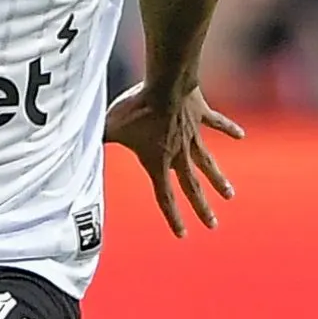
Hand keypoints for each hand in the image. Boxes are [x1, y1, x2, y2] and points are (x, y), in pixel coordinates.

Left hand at [104, 85, 244, 236]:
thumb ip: (99, 140)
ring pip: (208, 163)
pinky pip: (218, 124)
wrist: (166, 84)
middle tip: (213, 226)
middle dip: (202, 208)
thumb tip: (76, 147)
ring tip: (229, 195)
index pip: (164, 197)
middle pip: (191, 187)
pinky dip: (230, 130)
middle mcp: (179, 154)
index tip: (183, 234)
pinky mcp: (202, 115)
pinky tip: (241, 136)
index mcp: (158, 162)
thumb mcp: (111, 127)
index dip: (173, 218)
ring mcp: (194, 135)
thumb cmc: (136, 108)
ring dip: (218, 180)